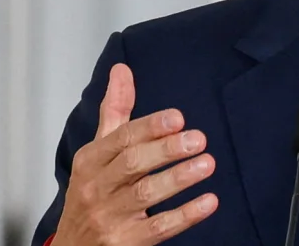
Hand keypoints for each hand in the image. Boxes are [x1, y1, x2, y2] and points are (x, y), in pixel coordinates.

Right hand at [52, 64, 218, 245]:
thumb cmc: (91, 195)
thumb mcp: (96, 153)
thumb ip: (115, 112)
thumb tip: (122, 70)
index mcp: (90, 160)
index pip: (121, 138)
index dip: (150, 127)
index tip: (177, 118)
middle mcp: (96, 188)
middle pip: (132, 164)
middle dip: (166, 150)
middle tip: (198, 139)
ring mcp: (109, 217)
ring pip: (145, 194)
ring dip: (178, 178)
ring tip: (207, 164)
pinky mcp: (125, 243)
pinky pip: (158, 228)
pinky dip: (185, 215)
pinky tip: (207, 202)